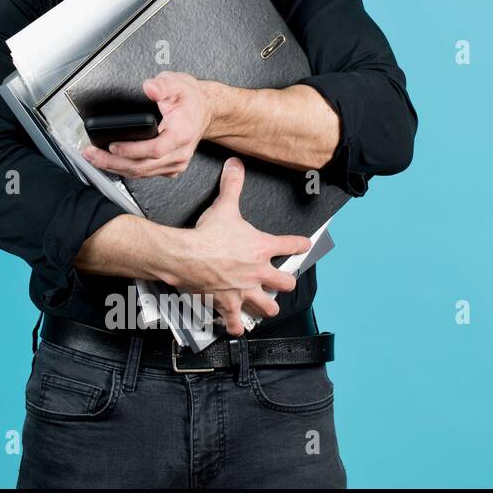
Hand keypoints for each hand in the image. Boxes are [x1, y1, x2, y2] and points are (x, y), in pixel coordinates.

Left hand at [80, 71, 213, 178]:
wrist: (203, 110)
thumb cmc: (188, 98)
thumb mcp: (177, 83)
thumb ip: (162, 85)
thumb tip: (149, 88)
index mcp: (182, 133)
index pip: (155, 148)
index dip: (132, 150)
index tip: (112, 146)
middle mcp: (180, 152)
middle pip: (143, 165)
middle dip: (113, 162)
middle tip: (91, 154)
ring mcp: (175, 162)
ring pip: (142, 172)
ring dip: (115, 168)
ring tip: (93, 158)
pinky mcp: (169, 167)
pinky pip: (145, 173)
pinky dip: (125, 169)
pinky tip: (110, 163)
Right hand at [171, 157, 309, 336]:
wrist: (187, 256)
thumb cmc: (206, 235)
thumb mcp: (223, 206)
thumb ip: (232, 185)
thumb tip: (236, 165)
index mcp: (262, 248)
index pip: (292, 244)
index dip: (301, 244)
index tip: (305, 244)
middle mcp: (259, 272)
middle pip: (285, 283)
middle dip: (285, 282)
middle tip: (281, 281)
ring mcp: (244, 290)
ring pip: (267, 306)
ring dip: (267, 307)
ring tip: (265, 306)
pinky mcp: (228, 304)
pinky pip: (236, 322)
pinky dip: (236, 325)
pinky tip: (237, 326)